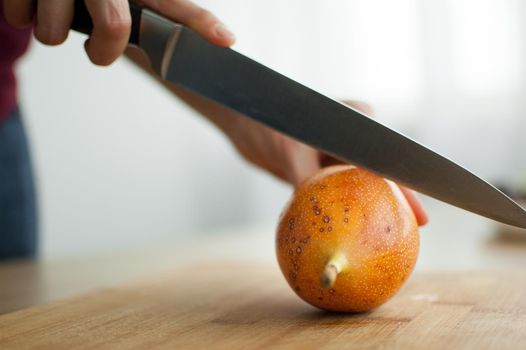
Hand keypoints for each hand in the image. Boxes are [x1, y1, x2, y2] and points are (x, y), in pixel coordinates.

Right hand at [3, 0, 234, 64]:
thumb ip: (142, 14)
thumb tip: (173, 45)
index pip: (173, 3)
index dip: (200, 22)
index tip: (226, 40)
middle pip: (113, 27)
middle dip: (102, 51)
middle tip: (96, 50)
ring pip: (56, 31)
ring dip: (51, 31)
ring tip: (52, 9)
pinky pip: (19, 17)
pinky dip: (20, 16)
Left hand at [225, 100, 428, 225]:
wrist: (246, 123)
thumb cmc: (266, 124)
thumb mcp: (288, 150)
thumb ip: (306, 177)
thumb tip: (320, 216)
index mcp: (355, 118)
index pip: (386, 154)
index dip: (406, 182)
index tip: (420, 208)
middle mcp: (353, 134)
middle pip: (382, 169)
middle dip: (402, 196)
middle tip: (419, 223)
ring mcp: (340, 150)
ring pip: (363, 181)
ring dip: (377, 203)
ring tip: (395, 230)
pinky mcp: (325, 164)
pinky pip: (341, 189)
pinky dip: (348, 206)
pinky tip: (354, 227)